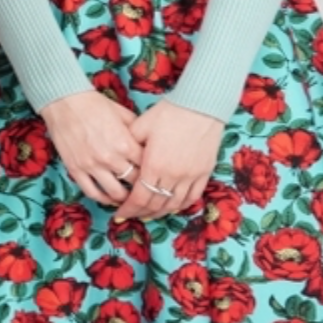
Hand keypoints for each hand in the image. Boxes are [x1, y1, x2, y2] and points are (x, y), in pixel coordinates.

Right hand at [40, 91, 144, 206]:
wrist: (64, 100)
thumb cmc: (93, 103)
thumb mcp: (121, 112)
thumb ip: (136, 129)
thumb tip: (147, 141)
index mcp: (125, 143)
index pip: (146, 167)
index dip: (151, 170)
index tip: (151, 172)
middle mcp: (110, 158)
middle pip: (134, 182)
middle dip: (141, 185)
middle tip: (143, 186)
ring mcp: (92, 166)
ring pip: (115, 193)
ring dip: (124, 197)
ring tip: (128, 196)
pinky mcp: (76, 170)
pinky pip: (92, 192)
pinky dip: (102, 199)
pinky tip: (108, 197)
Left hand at [113, 100, 224, 220]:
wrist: (200, 106)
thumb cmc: (168, 113)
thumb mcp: (141, 126)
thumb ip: (129, 145)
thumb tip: (120, 158)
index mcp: (153, 165)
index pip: (139, 197)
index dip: (128, 208)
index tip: (119, 213)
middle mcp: (172, 175)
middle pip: (155, 204)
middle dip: (140, 213)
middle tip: (131, 215)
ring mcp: (190, 176)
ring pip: (173, 204)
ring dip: (160, 212)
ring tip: (148, 214)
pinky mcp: (203, 173)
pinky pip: (192, 197)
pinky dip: (180, 205)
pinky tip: (172, 206)